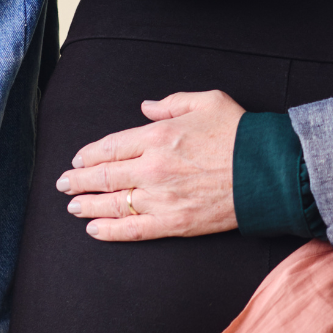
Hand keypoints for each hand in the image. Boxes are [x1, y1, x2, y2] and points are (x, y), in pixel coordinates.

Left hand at [54, 90, 245, 240]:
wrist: (269, 172)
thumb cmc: (240, 134)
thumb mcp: (207, 101)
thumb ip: (171, 104)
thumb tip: (146, 108)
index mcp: (158, 137)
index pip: (109, 147)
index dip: (88, 154)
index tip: (78, 158)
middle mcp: (153, 168)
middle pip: (102, 176)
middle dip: (77, 180)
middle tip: (63, 183)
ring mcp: (162, 198)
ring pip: (112, 204)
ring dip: (86, 205)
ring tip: (72, 206)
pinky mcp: (174, 223)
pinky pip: (133, 229)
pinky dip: (109, 230)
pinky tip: (94, 229)